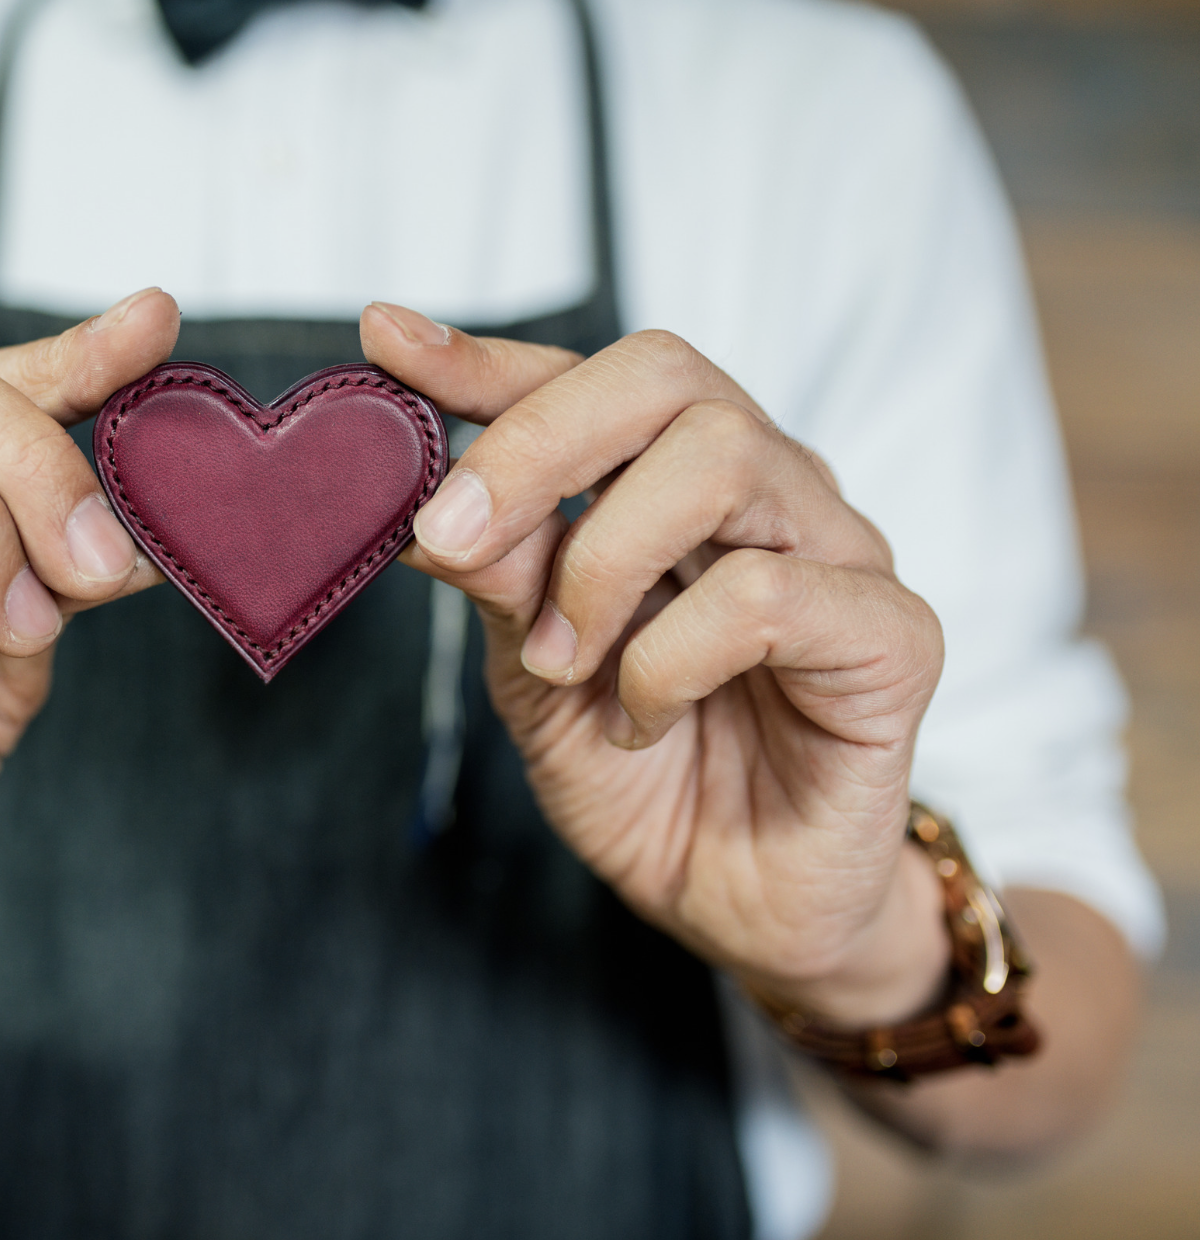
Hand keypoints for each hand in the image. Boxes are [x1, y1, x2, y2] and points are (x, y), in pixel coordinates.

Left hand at [363, 304, 949, 1025]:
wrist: (738, 908)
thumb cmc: (646, 780)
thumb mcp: (534, 675)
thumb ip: (499, 582)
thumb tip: (421, 506)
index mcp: (674, 486)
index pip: (585, 382)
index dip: (486, 360)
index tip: (388, 340)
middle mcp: (764, 493)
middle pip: (665, 376)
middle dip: (536, 444)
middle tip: (453, 534)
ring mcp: (836, 551)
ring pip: (722, 457)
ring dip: (602, 561)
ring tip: (562, 663)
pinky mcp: (891, 634)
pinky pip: (769, 591)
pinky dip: (670, 655)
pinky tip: (641, 714)